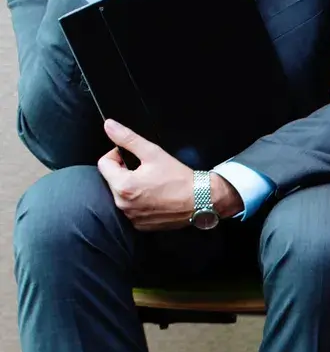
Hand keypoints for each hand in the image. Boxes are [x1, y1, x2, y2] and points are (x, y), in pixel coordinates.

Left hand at [96, 120, 240, 230]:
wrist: (203, 200)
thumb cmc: (180, 179)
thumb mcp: (153, 153)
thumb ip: (128, 138)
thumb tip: (108, 125)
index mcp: (123, 186)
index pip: (104, 163)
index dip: (117, 155)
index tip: (133, 157)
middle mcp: (124, 205)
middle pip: (112, 180)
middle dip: (124, 173)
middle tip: (146, 171)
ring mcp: (132, 217)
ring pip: (122, 195)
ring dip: (131, 187)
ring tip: (152, 185)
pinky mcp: (142, 226)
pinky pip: (132, 210)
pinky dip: (139, 203)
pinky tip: (155, 198)